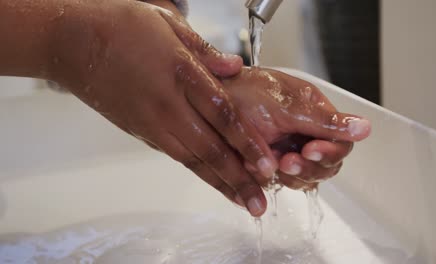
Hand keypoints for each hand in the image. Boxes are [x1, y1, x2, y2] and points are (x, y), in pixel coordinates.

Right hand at [49, 1, 277, 215]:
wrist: (72, 43)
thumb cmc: (119, 26)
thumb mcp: (167, 24)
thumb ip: (205, 50)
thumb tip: (236, 66)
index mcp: (181, 72)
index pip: (222, 114)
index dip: (246, 142)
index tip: (267, 164)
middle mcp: (167, 104)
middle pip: (209, 148)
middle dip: (239, 178)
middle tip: (260, 203)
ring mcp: (152, 122)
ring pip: (192, 160)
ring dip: (220, 184)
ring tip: (243, 203)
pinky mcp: (141, 132)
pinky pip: (175, 155)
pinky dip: (198, 172)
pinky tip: (214, 182)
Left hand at [222, 67, 370, 189]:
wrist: (205, 103)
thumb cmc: (241, 93)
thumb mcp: (286, 107)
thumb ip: (326, 121)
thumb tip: (365, 128)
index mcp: (314, 113)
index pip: (341, 143)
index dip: (330, 152)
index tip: (311, 151)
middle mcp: (304, 133)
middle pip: (326, 166)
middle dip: (307, 167)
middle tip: (286, 160)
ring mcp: (287, 150)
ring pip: (305, 179)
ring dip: (287, 174)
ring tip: (266, 159)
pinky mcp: (269, 165)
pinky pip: (280, 183)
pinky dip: (268, 178)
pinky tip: (254, 165)